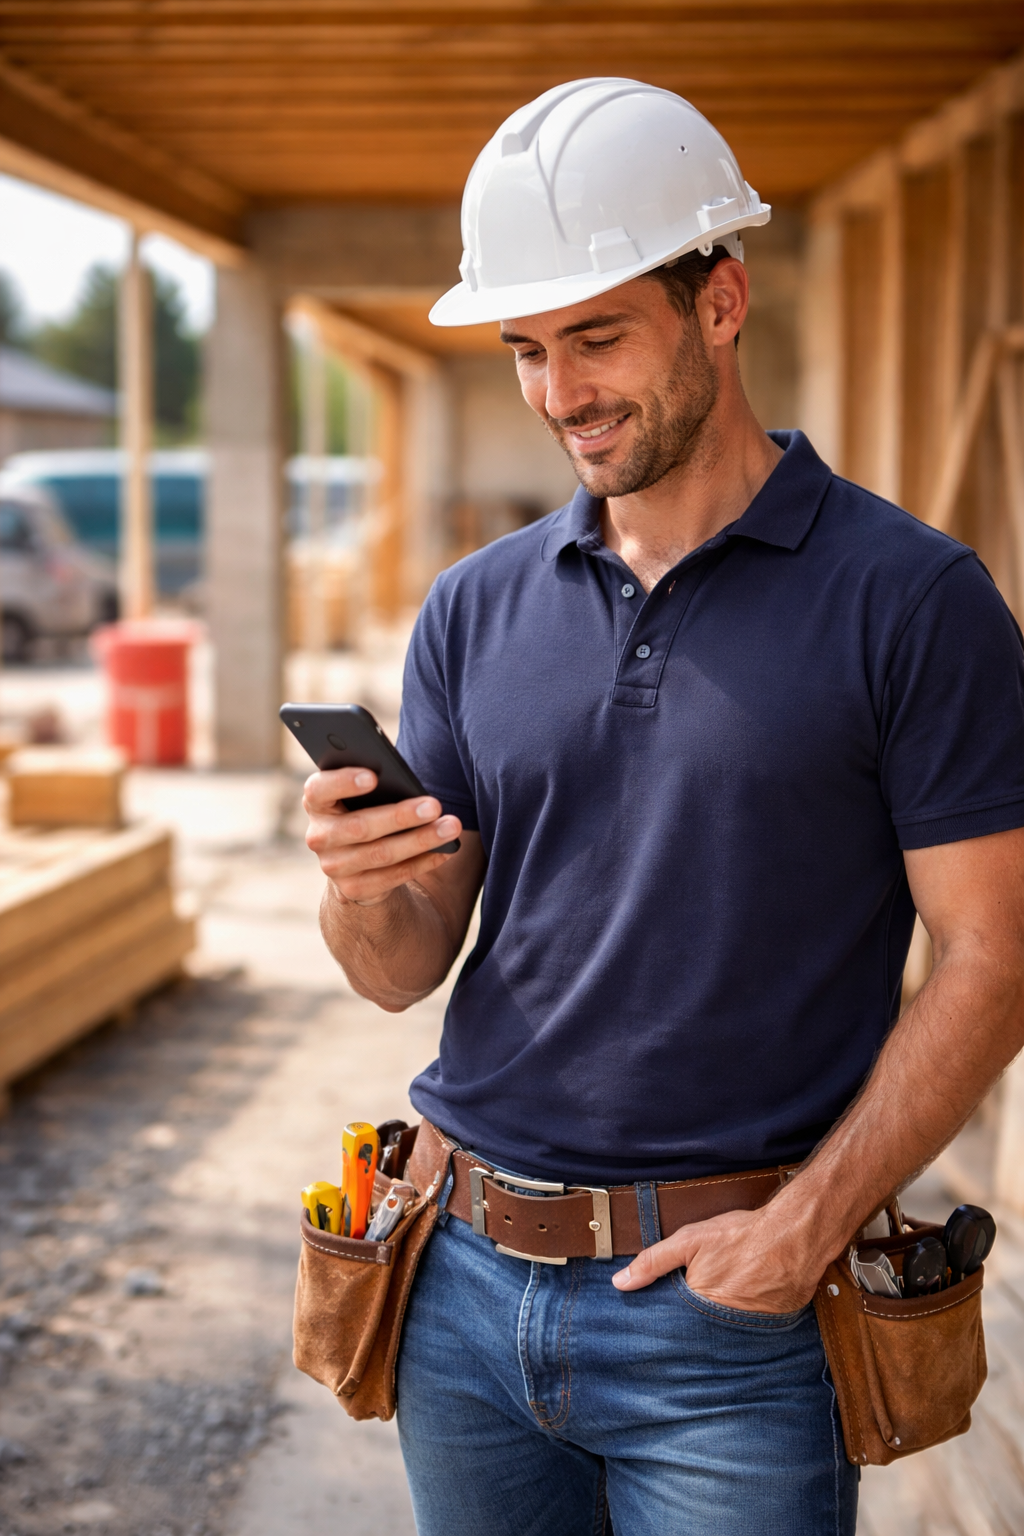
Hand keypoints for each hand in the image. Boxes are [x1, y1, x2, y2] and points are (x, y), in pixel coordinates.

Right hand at [303, 767, 462, 906]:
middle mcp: (319, 836)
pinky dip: (422, 862)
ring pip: (381, 854)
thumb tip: (407, 783)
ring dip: (420, 840)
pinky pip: (393, 877)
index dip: (343, 782)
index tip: (374, 776)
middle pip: (359, 826)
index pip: (318, 790)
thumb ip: (373, 783)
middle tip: (435, 805)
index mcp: (317, 802)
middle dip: (400, 816)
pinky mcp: (353, 889)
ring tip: (450, 827)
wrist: (356, 858)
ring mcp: (334, 866)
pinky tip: (445, 851)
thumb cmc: (366, 808)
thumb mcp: (362, 794)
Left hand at [611, 1204, 821, 1313]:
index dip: (663, 1324)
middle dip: (689, 1328)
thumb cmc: (741, 1236)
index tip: (654, 1326)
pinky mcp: (770, 1329)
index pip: (672, 1328)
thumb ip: (653, 1261)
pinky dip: (742, 1325)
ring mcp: (748, 1331)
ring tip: (718, 1307)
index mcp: (698, 1308)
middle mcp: (723, 1328)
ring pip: (722, 1336)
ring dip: (716, 1329)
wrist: (794, 1235)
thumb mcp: (689, 1241)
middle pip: (697, 1334)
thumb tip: (620, 1283)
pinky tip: (742, 1308)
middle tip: (690, 1314)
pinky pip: (748, 1334)